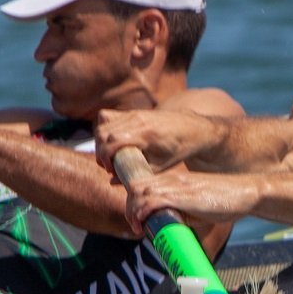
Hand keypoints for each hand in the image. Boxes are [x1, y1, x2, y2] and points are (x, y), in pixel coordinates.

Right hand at [95, 107, 224, 172]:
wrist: (192, 129)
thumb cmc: (178, 150)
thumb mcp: (160, 166)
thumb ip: (136, 173)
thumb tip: (112, 181)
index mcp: (146, 134)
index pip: (111, 141)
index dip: (104, 158)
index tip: (111, 169)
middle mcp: (138, 119)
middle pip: (102, 132)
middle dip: (100, 151)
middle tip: (110, 165)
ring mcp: (135, 113)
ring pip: (103, 123)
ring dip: (101, 141)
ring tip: (111, 155)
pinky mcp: (133, 112)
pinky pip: (108, 116)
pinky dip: (106, 130)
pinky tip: (115, 143)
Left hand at [123, 170, 256, 234]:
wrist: (245, 192)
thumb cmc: (224, 201)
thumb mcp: (195, 207)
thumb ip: (179, 213)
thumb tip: (167, 230)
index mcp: (173, 180)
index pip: (142, 182)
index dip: (133, 200)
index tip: (137, 218)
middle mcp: (171, 179)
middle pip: (135, 185)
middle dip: (129, 206)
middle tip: (136, 225)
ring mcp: (175, 186)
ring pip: (139, 191)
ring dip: (133, 211)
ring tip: (138, 227)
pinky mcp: (181, 195)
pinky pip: (151, 200)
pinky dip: (142, 212)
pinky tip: (144, 225)